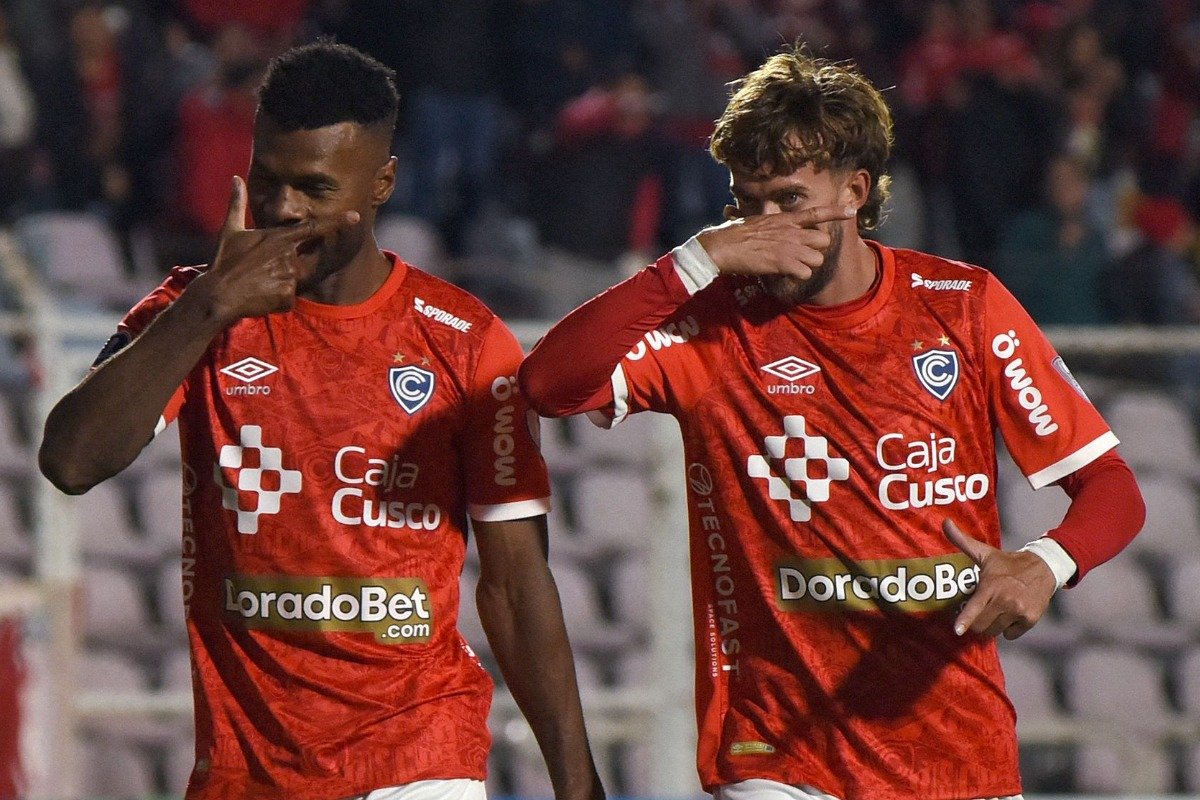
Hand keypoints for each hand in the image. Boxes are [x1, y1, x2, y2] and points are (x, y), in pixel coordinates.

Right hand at [192, 176, 358, 324]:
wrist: (218, 295)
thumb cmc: (224, 261)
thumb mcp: (230, 230)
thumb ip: (237, 203)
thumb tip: (236, 178)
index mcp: (278, 238)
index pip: (313, 227)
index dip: (336, 222)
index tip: (356, 216)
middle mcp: (288, 256)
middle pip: (300, 260)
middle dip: (283, 267)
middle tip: (259, 272)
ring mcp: (290, 276)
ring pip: (293, 280)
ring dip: (278, 283)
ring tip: (257, 283)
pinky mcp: (288, 296)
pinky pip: (289, 298)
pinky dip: (277, 299)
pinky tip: (261, 296)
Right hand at [695, 204, 854, 279]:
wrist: (723, 247)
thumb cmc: (733, 233)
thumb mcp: (755, 220)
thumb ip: (769, 219)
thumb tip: (768, 212)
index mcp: (785, 219)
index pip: (817, 212)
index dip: (837, 212)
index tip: (852, 211)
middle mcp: (792, 231)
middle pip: (824, 240)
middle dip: (817, 250)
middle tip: (803, 255)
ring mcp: (790, 247)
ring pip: (818, 259)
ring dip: (808, 265)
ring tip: (792, 266)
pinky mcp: (784, 263)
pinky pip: (806, 273)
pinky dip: (798, 276)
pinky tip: (785, 274)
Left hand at [943, 519, 1055, 639]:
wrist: (1044, 568)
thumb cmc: (1008, 563)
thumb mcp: (985, 553)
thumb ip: (962, 541)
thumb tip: (944, 522)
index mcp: (991, 586)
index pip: (975, 607)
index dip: (964, 621)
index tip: (957, 630)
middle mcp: (1005, 600)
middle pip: (981, 625)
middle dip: (974, 623)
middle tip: (977, 614)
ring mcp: (1018, 612)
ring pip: (995, 631)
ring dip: (991, 625)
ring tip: (993, 611)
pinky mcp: (1030, 620)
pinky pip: (1010, 634)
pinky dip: (1008, 629)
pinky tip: (1009, 614)